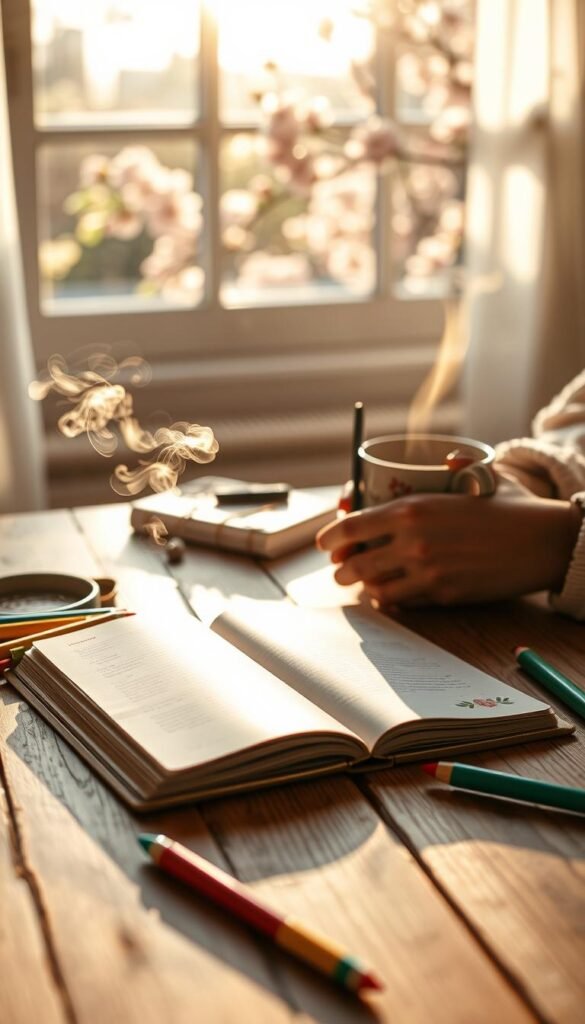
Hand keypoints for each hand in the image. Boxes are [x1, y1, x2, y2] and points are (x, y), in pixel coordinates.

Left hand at [316, 477, 580, 608]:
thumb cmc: (512, 507)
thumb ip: (452, 466)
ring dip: (364, 586)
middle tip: (340, 569)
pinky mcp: (443, 595)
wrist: (544, 542)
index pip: (353, 525)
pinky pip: (404, 601)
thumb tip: (444, 459)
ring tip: (362, 583)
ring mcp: (427, 572)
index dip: (331, 536)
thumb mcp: (478, 475)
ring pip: (375, 586)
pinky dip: (392, 598)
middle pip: (356, 562)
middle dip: (342, 568)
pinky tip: (391, 594)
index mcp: (412, 508)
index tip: (324, 542)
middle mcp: (413, 542)